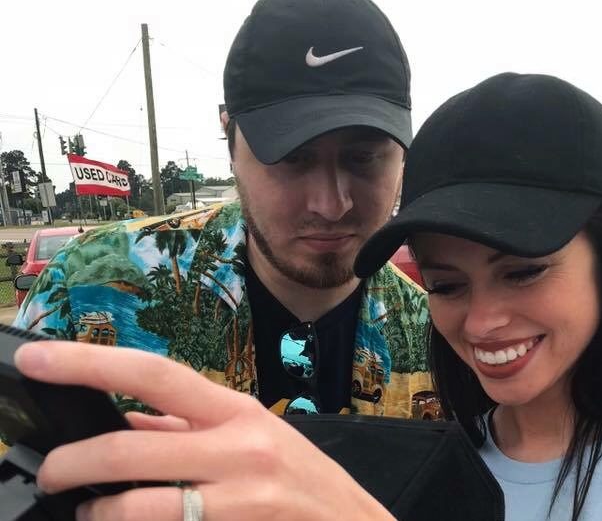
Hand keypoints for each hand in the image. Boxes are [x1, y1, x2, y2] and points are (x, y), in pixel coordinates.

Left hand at [14, 341, 392, 520]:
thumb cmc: (300, 476)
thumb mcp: (249, 436)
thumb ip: (186, 429)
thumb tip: (124, 425)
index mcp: (236, 410)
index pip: (155, 374)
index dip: (90, 363)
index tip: (40, 358)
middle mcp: (237, 447)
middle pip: (131, 448)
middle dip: (73, 461)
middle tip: (51, 471)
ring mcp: (236, 497)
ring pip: (136, 505)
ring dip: (98, 510)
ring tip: (90, 509)